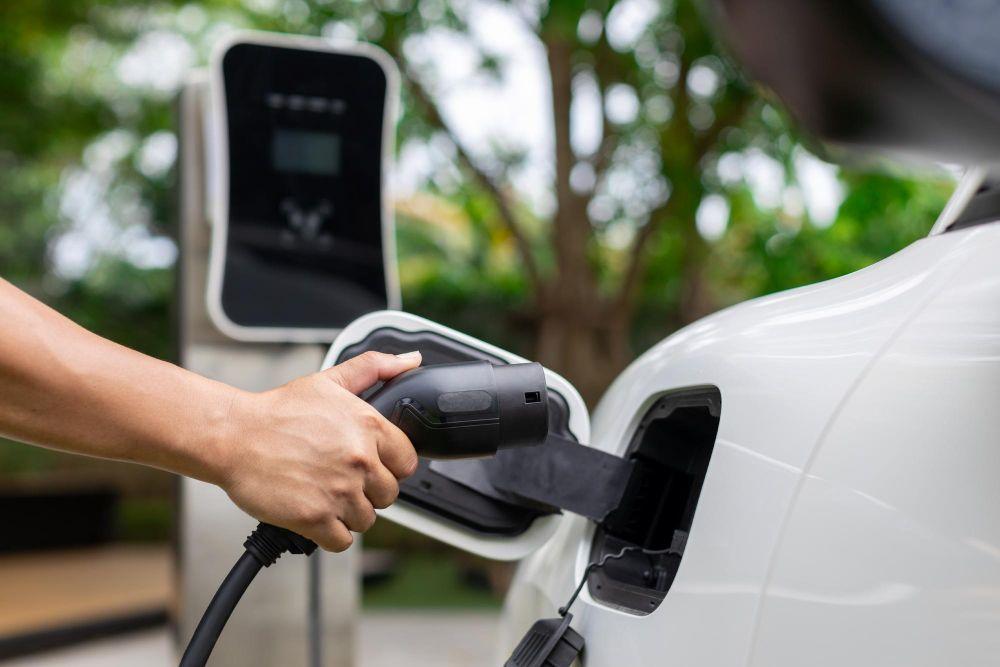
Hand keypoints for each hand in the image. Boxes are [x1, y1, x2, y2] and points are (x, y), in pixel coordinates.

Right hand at [217, 351, 421, 551]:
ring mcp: (339, 491)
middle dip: (369, 490)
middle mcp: (359, 460)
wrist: (234, 436)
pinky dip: (331, 533)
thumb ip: (375, 368)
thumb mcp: (329, 381)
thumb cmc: (277, 412)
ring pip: (366, 519)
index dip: (390, 466)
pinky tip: (317, 513)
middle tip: (342, 479)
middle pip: (389, 494)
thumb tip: (411, 361)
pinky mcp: (316, 518)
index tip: (373, 465)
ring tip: (326, 494)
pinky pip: (343, 540)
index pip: (407, 462)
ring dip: (349, 512)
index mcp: (368, 427)